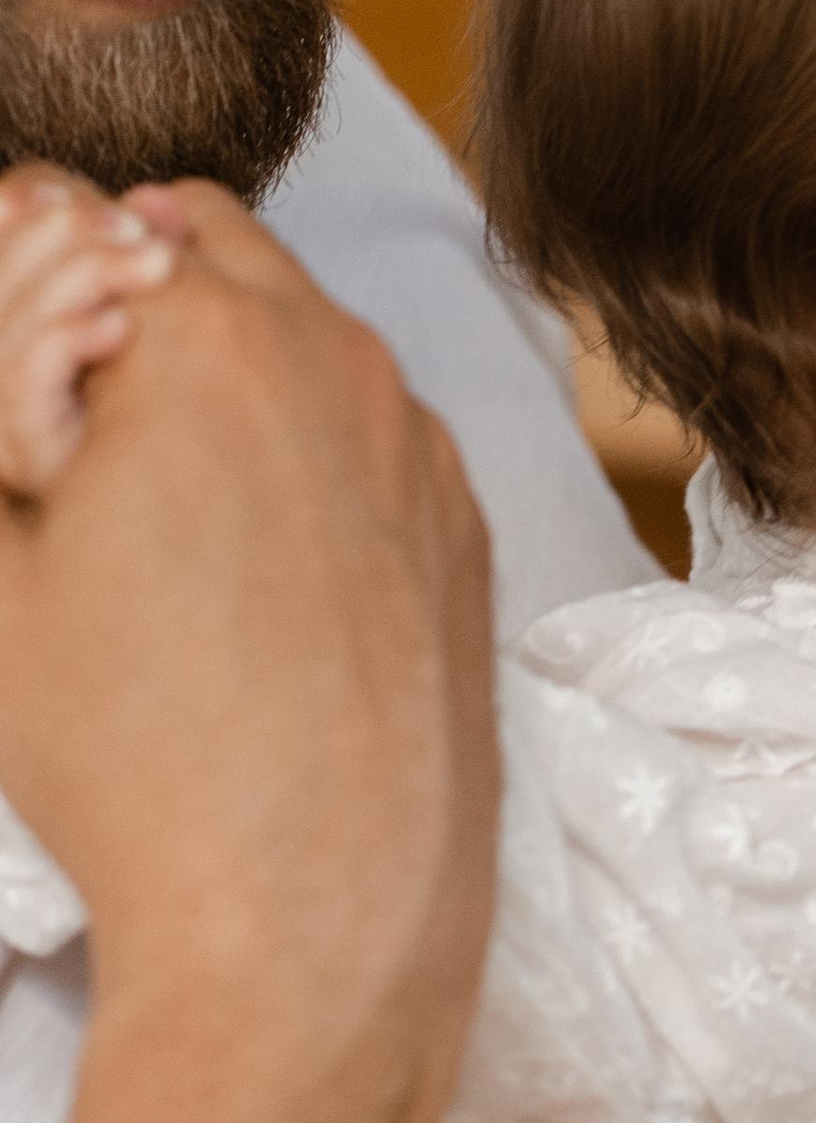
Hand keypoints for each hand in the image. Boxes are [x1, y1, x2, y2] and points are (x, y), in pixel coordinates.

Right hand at [0, 184, 496, 1103]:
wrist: (312, 908)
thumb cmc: (128, 747)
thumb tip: (21, 362)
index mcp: (206, 335)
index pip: (86, 214)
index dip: (28, 275)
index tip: (21, 377)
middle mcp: (337, 356)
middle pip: (208, 243)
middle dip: (130, 295)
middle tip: (73, 425)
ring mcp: (418, 439)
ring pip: (304, 335)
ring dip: (226, 368)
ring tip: (158, 504)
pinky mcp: (464, 521)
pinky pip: (371, 430)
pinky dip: (308, 448)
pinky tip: (252, 561)